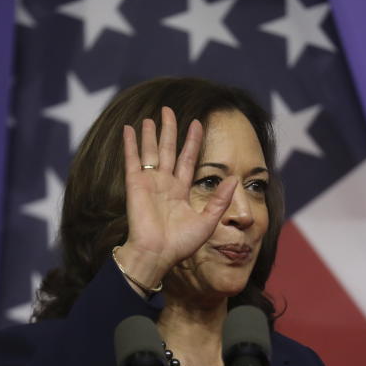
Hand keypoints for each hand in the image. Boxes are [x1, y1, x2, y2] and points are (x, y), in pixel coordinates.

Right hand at [116, 107, 236, 287]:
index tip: (197, 123)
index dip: (192, 141)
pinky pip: (132, 160)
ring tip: (151, 117)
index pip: (188, 159)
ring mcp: (149, 183)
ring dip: (150, 134)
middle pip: (168, 150)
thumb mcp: (207, 221)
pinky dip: (130, 144)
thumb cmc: (181, 244)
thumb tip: (235, 178)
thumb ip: (220, 199)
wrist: (157, 254)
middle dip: (169, 130)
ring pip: (150, 152)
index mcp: (181, 191)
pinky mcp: (135, 185)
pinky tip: (130, 129)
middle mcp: (165, 184)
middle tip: (168, 110)